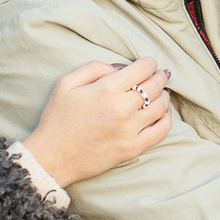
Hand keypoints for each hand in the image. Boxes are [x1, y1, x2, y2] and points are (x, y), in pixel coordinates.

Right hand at [22, 57, 170, 187]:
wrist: (52, 156)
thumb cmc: (57, 119)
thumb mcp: (66, 83)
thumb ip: (93, 68)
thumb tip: (119, 67)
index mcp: (106, 89)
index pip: (142, 69)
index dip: (149, 63)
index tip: (149, 64)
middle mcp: (122, 107)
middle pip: (154, 85)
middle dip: (160, 76)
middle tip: (162, 74)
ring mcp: (129, 129)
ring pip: (160, 106)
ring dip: (164, 96)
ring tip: (163, 92)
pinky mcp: (132, 148)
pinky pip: (161, 131)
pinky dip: (167, 119)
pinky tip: (164, 114)